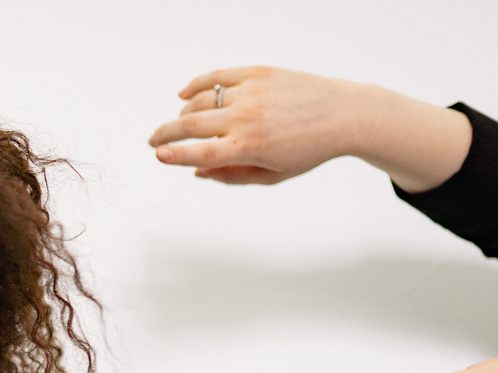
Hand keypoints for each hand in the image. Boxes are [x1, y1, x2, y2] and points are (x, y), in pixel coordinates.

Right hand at [147, 66, 469, 192]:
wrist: (343, 114)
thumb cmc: (309, 150)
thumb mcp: (271, 175)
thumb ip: (231, 176)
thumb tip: (197, 172)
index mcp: (249, 148)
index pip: (199, 153)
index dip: (174, 156)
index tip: (157, 156)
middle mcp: (246, 118)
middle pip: (190, 124)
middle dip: (166, 134)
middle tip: (154, 140)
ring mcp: (251, 92)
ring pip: (200, 100)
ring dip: (184, 114)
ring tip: (181, 124)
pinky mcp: (258, 72)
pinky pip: (217, 77)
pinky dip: (197, 85)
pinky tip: (184, 94)